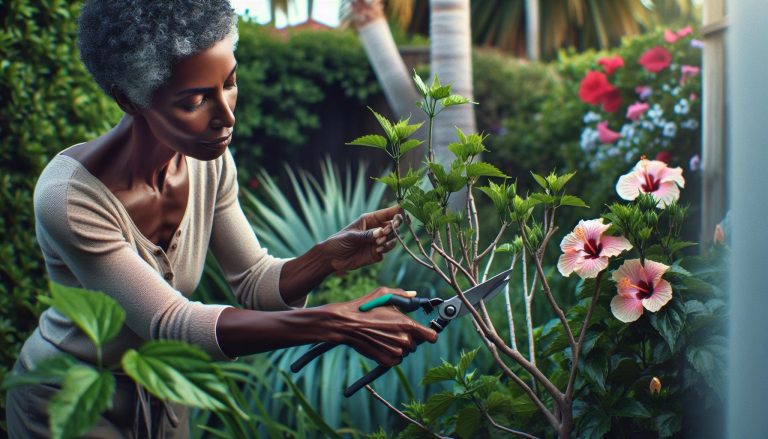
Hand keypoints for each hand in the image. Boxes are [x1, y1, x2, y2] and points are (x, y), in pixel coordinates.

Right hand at [321, 287, 437, 366]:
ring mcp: (395, 351)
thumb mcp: (384, 295)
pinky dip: (391, 354)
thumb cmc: (365, 308)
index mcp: (407, 324)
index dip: (429, 334)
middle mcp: (404, 339)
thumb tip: (414, 295)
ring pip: (406, 352)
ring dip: (399, 346)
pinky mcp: (386, 360)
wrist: (346, 324)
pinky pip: (396, 360)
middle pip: (416, 344)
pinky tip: (381, 344)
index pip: (432, 336)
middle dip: (408, 337)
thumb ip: (403, 295)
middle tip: (393, 330)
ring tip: (384, 336)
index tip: (424, 333)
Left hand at [323, 205, 401, 273]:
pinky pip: (388, 249)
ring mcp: (378, 241)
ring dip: (390, 240)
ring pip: (394, 238)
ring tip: (378, 244)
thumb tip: (381, 233)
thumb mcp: (351, 236)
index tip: (404, 208)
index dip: (397, 210)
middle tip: (388, 231)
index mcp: (370, 220)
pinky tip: (377, 250)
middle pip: (395, 225)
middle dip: (395, 227)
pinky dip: (385, 249)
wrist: (332, 259)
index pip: (387, 213)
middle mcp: (376, 229)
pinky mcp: (377, 252)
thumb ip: (366, 235)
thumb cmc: (339, 242)